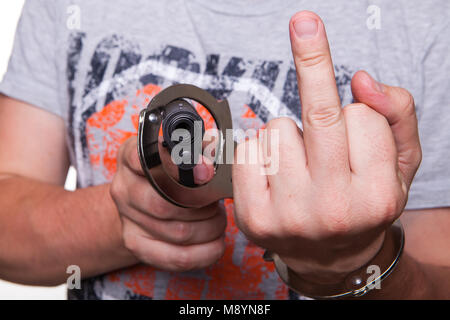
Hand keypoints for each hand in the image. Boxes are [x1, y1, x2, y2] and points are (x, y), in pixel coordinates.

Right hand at [110, 137, 225, 271]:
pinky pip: (176, 257)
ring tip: (218, 219)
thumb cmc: (169, 174)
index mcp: (131, 157)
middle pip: (166, 204)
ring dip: (210, 227)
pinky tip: (216, 242)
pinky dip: (204, 252)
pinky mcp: (136, 245)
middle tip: (217, 202)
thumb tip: (210, 166)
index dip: (178, 168)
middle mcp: (123, 187)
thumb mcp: (182, 154)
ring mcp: (127, 219)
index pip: (146, 161)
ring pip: (178, 232)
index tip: (206, 173)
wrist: (142, 202)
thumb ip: (199, 152)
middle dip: (202, 205)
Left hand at [232, 11, 421, 282]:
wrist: (330, 256)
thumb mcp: (399, 164)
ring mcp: (288, 216)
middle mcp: (333, 209)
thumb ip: (396, 114)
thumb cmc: (363, 203)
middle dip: (310, 59)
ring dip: (289, 133)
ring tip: (300, 163)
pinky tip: (273, 172)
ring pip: (277, 128)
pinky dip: (258, 148)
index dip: (358, 111)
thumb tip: (362, 79)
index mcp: (375, 196)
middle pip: (317, 113)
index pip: (361, 116)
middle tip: (304, 21)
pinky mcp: (253, 217)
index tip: (351, 97)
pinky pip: (246, 147)